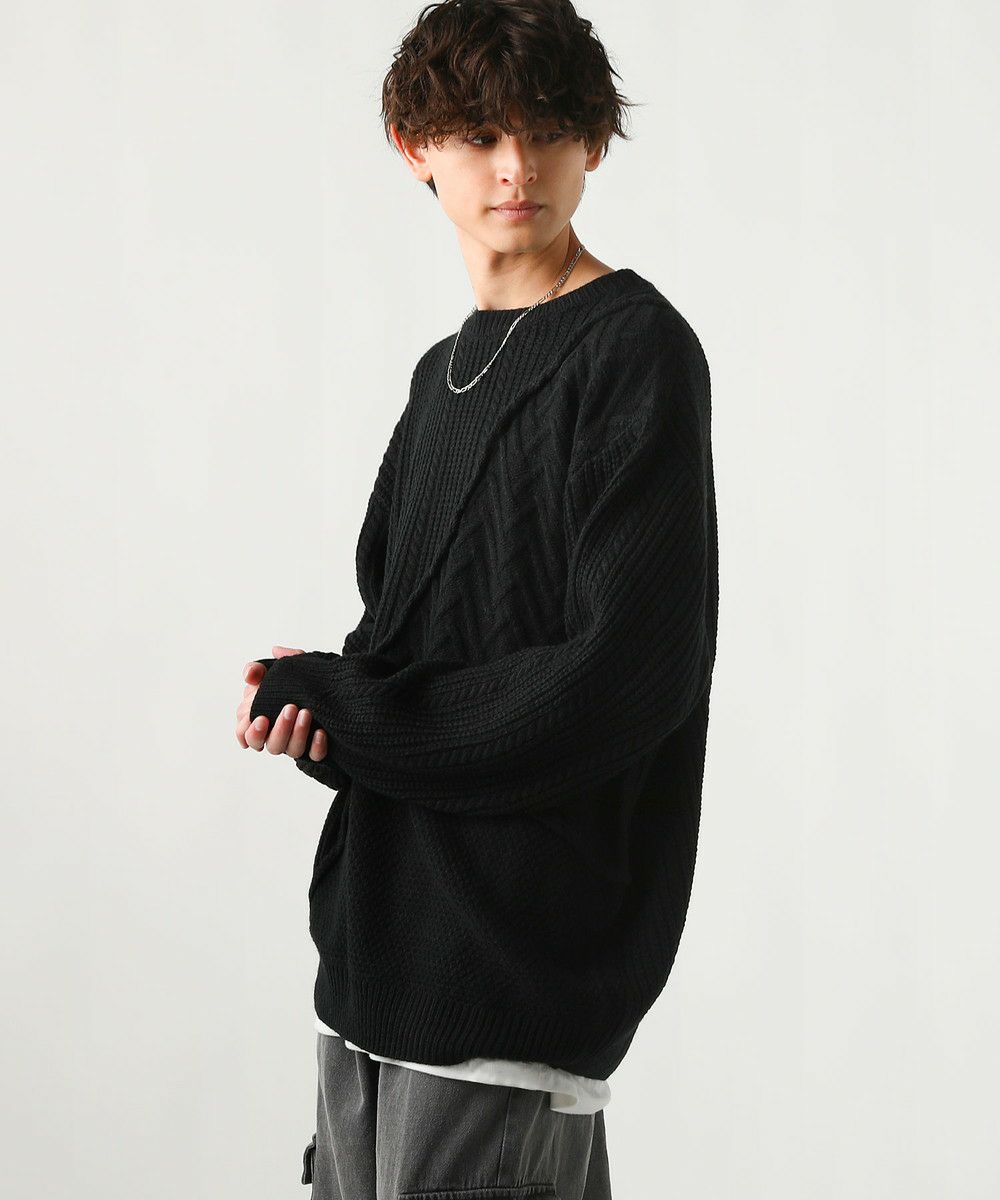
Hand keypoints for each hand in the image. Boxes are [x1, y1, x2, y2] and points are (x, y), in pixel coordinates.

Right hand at [236, 645, 328, 761]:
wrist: (326, 683)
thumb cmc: (291, 679)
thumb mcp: (274, 669)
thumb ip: (258, 670)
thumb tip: (249, 675)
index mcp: (260, 718)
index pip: (245, 734)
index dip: (250, 732)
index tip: (261, 718)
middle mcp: (276, 735)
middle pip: (270, 745)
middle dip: (280, 729)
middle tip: (290, 708)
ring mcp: (296, 742)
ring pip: (292, 751)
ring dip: (298, 733)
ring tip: (306, 713)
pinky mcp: (315, 747)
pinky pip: (315, 756)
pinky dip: (316, 746)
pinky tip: (321, 731)